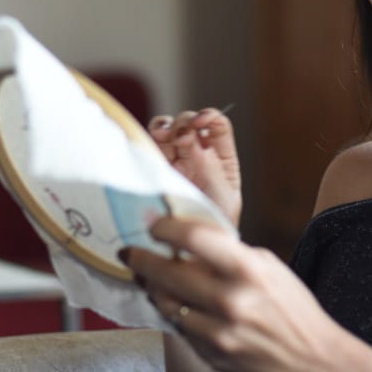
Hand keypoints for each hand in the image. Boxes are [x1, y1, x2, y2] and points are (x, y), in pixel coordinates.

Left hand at [122, 215, 342, 371]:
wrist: (314, 363)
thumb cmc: (292, 308)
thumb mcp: (268, 266)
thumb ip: (229, 252)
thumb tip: (187, 238)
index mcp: (248, 269)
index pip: (194, 238)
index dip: (166, 228)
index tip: (153, 224)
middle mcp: (230, 301)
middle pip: (168, 273)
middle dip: (141, 258)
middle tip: (129, 250)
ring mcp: (218, 333)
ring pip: (165, 303)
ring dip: (150, 287)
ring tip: (145, 275)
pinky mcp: (211, 356)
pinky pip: (177, 328)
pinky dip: (170, 311)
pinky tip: (169, 301)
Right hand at [149, 108, 241, 226]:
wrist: (190, 254)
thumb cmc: (214, 229)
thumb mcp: (222, 198)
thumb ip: (211, 168)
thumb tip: (195, 139)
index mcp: (221, 159)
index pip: (218, 126)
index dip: (209, 117)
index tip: (201, 122)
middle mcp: (197, 155)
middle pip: (190, 122)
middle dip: (185, 122)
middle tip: (181, 138)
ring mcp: (174, 160)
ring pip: (167, 128)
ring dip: (165, 126)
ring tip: (163, 137)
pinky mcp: (154, 168)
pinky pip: (149, 144)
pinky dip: (149, 136)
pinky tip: (152, 141)